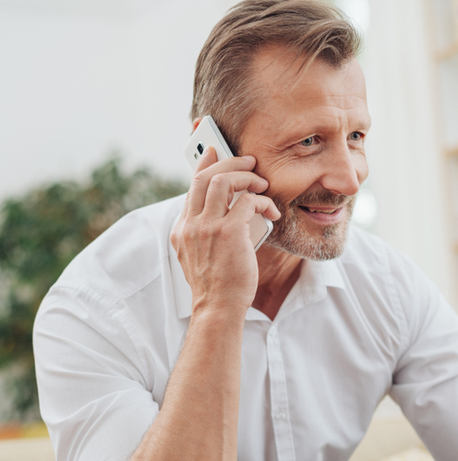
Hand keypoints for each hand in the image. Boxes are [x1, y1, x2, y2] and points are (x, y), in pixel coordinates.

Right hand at [170, 147, 279, 314]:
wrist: (217, 308)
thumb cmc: (217, 286)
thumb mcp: (200, 256)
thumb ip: (205, 232)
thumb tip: (228, 212)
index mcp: (182, 229)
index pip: (192, 187)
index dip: (204, 166)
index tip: (214, 152)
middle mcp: (191, 224)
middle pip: (206, 176)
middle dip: (229, 162)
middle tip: (248, 162)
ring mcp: (207, 227)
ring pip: (224, 181)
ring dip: (247, 177)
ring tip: (261, 182)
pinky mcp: (229, 232)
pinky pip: (248, 201)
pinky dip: (262, 200)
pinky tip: (271, 209)